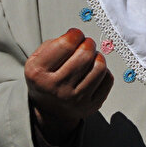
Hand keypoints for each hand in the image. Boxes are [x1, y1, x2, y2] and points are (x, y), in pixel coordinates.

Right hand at [25, 28, 113, 144]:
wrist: (49, 112)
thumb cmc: (46, 79)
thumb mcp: (37, 60)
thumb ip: (54, 44)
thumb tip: (76, 36)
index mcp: (38, 74)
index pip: (66, 44)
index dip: (74, 34)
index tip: (75, 35)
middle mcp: (56, 88)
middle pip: (85, 54)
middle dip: (88, 44)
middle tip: (85, 45)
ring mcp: (75, 99)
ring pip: (100, 66)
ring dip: (97, 57)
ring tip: (90, 59)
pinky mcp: (92, 105)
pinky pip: (108, 79)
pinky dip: (104, 72)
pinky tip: (93, 73)